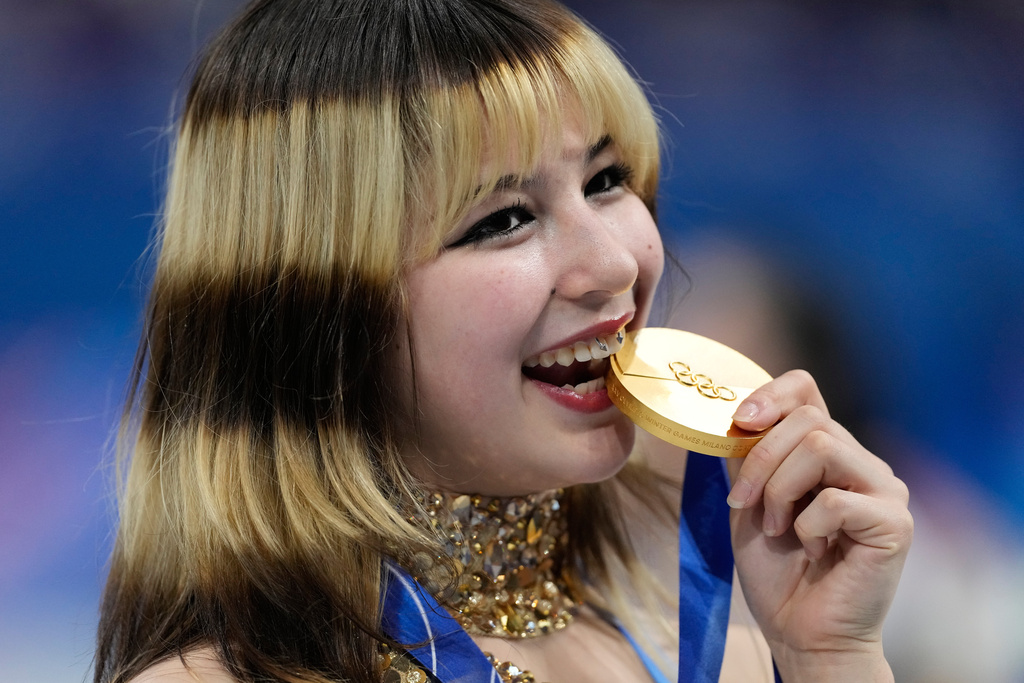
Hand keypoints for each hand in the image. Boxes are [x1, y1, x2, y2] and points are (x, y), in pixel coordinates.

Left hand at [726, 370, 912, 681]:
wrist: (800, 630)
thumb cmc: (776, 569)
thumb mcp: (747, 501)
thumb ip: (747, 455)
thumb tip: (736, 415)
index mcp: (827, 450)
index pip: (806, 388)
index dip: (771, 394)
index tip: (739, 421)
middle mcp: (860, 461)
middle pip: (807, 418)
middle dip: (760, 459)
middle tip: (744, 504)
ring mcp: (884, 489)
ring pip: (821, 446)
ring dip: (780, 489)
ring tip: (777, 528)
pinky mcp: (895, 522)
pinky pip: (835, 499)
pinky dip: (808, 525)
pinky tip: (814, 549)